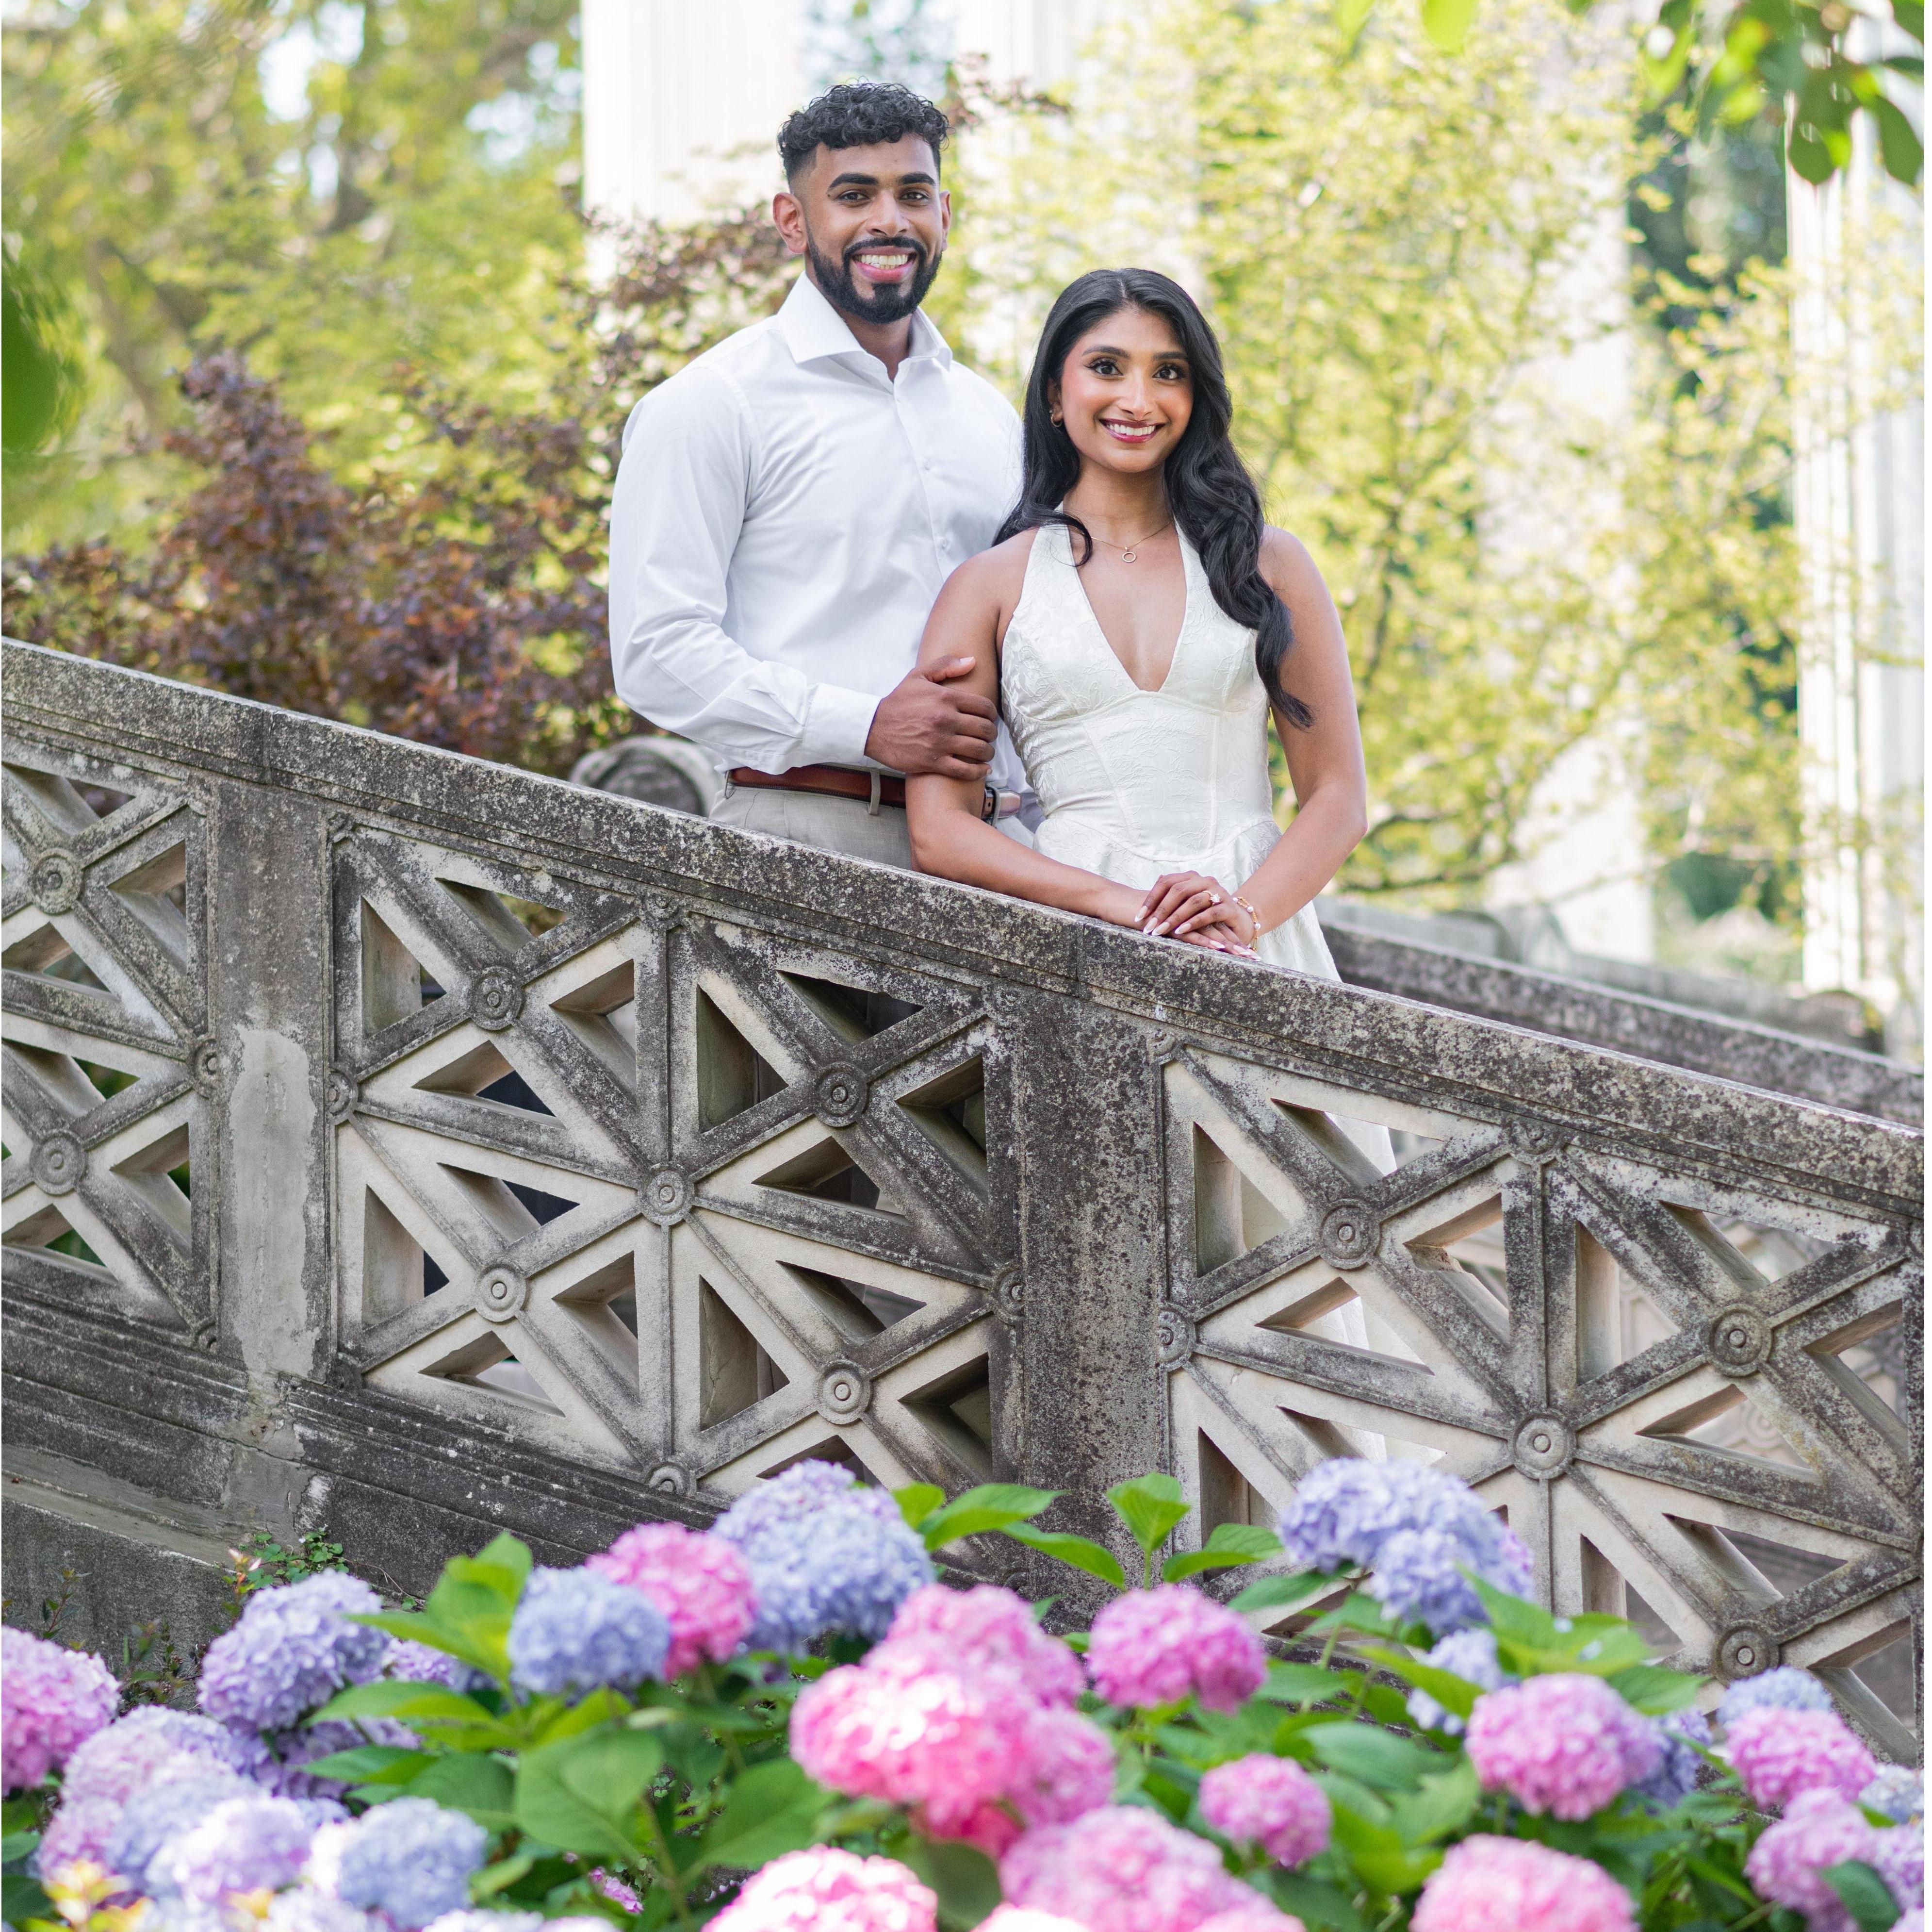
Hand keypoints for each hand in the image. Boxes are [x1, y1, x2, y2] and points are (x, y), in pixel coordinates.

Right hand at [866, 657, 996, 777]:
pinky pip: (965, 770)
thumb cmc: (897, 702)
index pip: (985, 707)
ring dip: (987, 753)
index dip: (992, 715)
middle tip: (987, 736)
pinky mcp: (933, 762)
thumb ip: (946, 665)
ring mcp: (940, 742)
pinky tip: (982, 769)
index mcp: (946, 698)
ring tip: (985, 752)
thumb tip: (972, 661)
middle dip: (991, 734)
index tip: (989, 719)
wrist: (873, 728)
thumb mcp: (918, 676)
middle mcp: (946, 720)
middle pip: (985, 730)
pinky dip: (978, 771)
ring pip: (979, 750)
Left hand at [1139, 872, 1258, 949]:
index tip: (1139, 916)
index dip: (1151, 899)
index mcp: (1191, 878)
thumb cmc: (1207, 913)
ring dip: (1174, 917)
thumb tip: (1150, 888)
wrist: (1238, 920)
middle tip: (1148, 927)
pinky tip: (1180, 931)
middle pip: (1178, 890)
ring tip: (1161, 931)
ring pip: (1193, 901)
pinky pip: (1209, 913)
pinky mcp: (1229, 907)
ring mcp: (1218, 892)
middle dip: (1161, 910)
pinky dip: (1193, 922)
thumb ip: (1171, 897)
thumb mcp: (1186, 904)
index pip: (1167, 882)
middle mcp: (1205, 881)